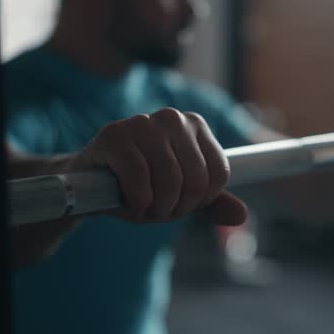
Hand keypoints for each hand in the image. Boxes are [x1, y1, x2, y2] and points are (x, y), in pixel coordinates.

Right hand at [66, 108, 247, 224]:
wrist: (91, 185)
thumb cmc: (141, 186)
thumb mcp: (181, 196)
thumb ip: (212, 203)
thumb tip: (241, 215)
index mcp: (195, 125)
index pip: (219, 174)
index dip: (201, 201)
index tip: (181, 204)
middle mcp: (172, 117)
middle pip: (197, 180)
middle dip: (177, 208)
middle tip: (157, 209)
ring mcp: (142, 122)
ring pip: (170, 181)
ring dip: (156, 209)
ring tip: (142, 207)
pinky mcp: (114, 135)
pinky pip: (139, 179)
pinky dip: (137, 204)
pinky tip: (128, 205)